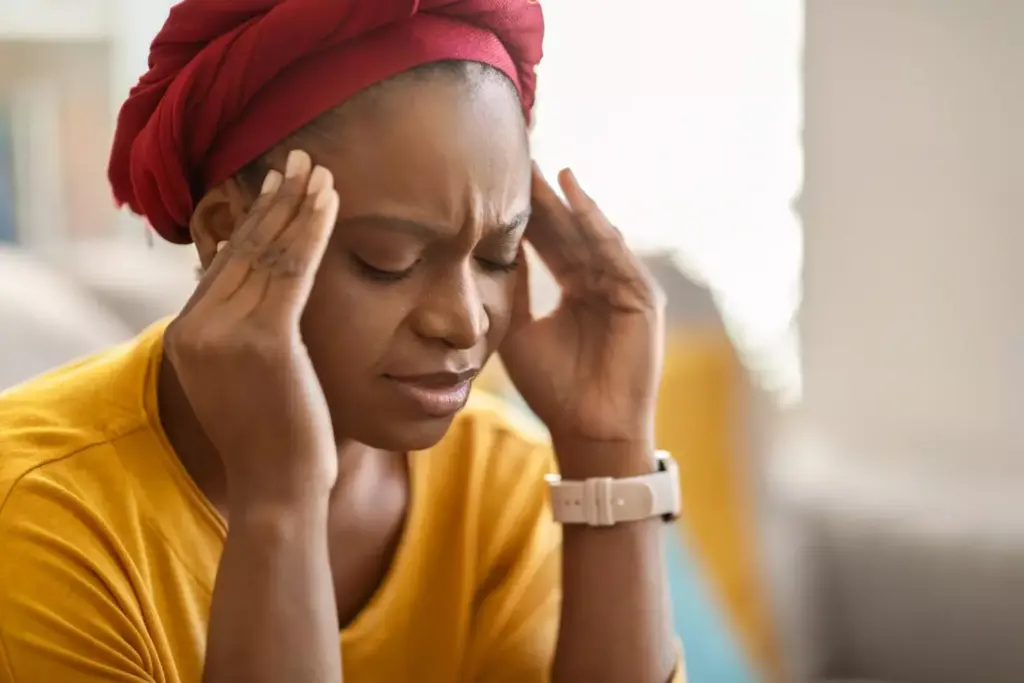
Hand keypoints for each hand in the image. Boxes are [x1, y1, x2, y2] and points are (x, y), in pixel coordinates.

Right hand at [163, 150, 340, 506]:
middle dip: (274, 201)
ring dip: (297, 206)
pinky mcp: (263, 342)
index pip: (223, 265)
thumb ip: (246, 335)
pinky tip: (331, 200)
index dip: (254, 222)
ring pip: (267, 253)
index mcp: (187, 337)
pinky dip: (313, 230)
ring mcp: (225, 335)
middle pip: (241, 250)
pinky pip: (292, 270)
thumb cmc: (275, 443)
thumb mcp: (248, 381)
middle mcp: (196, 330)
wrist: (277, 494)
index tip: (277, 188)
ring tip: (320, 170)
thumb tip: (264, 296)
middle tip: (299, 160)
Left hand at [500, 165, 664, 452]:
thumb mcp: (520, 328)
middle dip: (545, 198)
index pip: (550, 241)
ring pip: (592, 234)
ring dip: (569, 201)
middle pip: (570, 230)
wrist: (587, 428)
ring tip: (543, 169)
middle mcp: (601, 281)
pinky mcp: (642, 296)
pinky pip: (616, 252)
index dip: (527, 214)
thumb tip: (490, 245)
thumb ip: (513, 287)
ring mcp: (624, 287)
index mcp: (575, 288)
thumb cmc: (553, 387)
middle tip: (519, 161)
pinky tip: (575, 195)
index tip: (499, 183)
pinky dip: (596, 223)